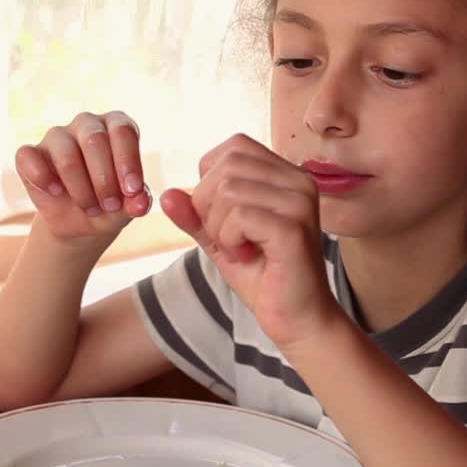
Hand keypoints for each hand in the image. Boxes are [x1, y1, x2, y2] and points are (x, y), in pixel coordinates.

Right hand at [15, 112, 151, 246]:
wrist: (79, 224)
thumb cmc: (110, 206)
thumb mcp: (128, 208)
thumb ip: (137, 203)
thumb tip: (141, 203)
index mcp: (116, 127)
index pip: (123, 131)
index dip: (128, 161)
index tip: (131, 191)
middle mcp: (87, 124)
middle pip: (95, 140)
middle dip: (104, 180)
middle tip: (110, 206)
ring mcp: (57, 136)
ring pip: (66, 154)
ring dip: (80, 188)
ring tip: (90, 208)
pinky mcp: (29, 153)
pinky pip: (29, 157)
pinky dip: (44, 180)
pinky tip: (56, 193)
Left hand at [161, 134, 343, 347]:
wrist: (298, 320)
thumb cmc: (264, 277)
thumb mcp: (220, 239)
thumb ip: (195, 215)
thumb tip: (166, 195)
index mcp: (286, 175)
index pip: (234, 146)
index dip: (210, 180)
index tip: (223, 218)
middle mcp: (298, 181)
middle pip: (227, 165)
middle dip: (208, 204)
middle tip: (226, 238)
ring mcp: (300, 202)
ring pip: (229, 190)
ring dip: (218, 227)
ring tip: (240, 249)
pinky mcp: (293, 228)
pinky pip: (239, 216)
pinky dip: (229, 240)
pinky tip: (246, 256)